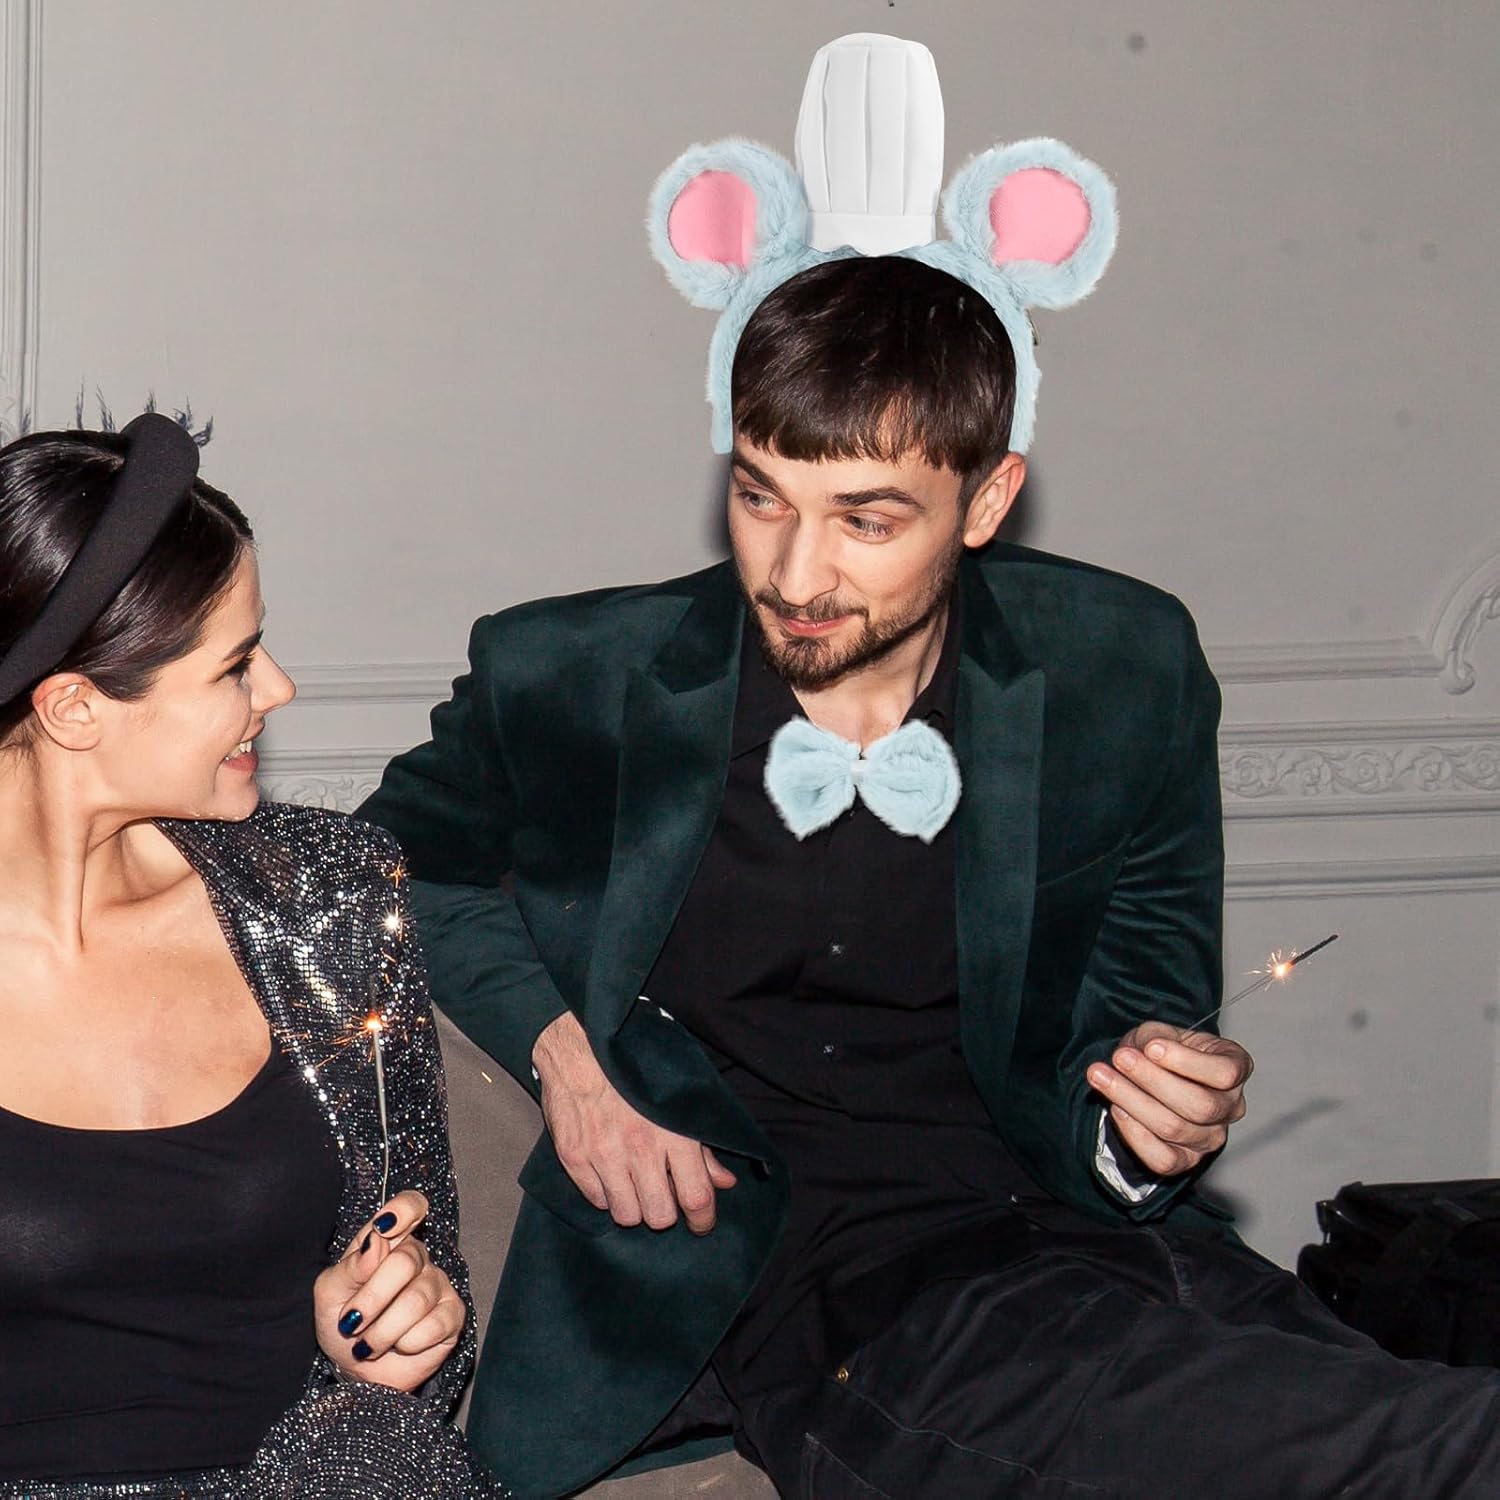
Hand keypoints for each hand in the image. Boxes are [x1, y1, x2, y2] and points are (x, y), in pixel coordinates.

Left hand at [314, 1190, 465, 1390]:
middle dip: (372, 1299)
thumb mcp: (330, 1291)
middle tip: (351, 1322)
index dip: (403, 1210)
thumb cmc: (342, 1320)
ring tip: (368, 1344)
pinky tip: (399, 1345)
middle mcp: (417, 1258)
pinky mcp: (452, 1316)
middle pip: (405, 1261)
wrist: (354, 1369)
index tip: (384, 1227)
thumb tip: (378, 1241)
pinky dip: (406, 1344)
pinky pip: (434, 1326)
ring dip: (383, 1331)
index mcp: (388, 1241)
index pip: (410, 1206)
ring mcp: (438, 1286)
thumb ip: (351, 1265)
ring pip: (416, 1300)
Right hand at [533, 1011, 735, 1233]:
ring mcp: (603, 1155)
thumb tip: (723, 1181)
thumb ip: (702, 1145)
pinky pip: (596, 1200)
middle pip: (659, 1216)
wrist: (581, 1046)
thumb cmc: (635, 1069)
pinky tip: (610, 1172)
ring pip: (626, 1215)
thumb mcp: (679, 1098)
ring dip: (633, 1205)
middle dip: (665, 1213)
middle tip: (663, 1198)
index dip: (703, 1220)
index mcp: (672, 1133)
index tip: (701, 1223)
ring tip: (634, 1185)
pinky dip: (606, 1193)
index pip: (696, 1197)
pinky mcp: (574, 1158)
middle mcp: (638, 1148)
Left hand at [1086, 1021, 1252, 1177]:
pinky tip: (1117, 1108)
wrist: (1152, 1073)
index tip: (1152, 1047)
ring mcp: (1211, 1137)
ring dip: (1131, 1100)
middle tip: (1120, 1058)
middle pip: (1200, 1105)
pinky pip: (1163, 1158)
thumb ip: (1154, 1039)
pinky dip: (1134, 1133)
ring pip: (1174, 1128)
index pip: (1225, 1073)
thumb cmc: (1164, 1049)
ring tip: (1101, 1076)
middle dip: (1152, 1080)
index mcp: (1235, 1068)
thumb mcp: (1161, 1032)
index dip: (1187, 1062)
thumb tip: (1144, 1052)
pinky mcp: (1187, 1160)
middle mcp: (1230, 1107)